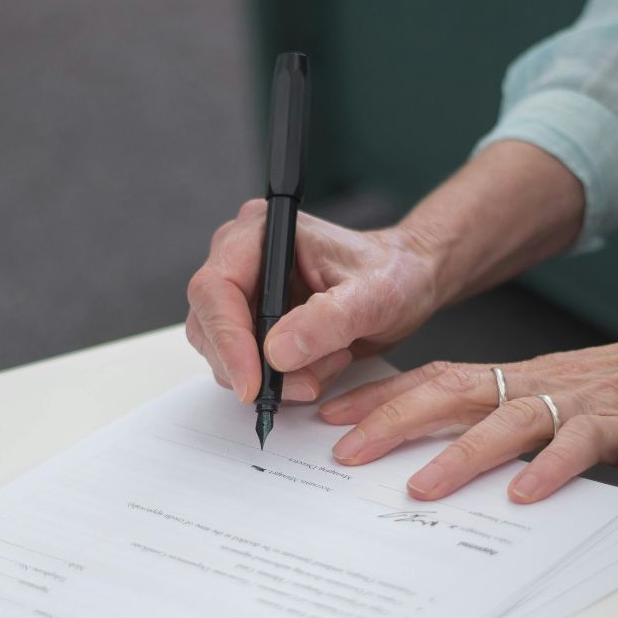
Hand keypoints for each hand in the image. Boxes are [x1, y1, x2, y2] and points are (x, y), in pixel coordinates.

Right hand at [184, 201, 443, 402]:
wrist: (407, 282)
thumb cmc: (392, 273)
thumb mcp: (373, 296)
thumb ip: (328, 320)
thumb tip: (276, 353)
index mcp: (260, 232)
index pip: (215, 288)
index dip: (228, 340)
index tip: (253, 383)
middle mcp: (241, 259)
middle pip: (209, 325)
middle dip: (252, 366)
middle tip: (306, 384)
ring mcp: (243, 293)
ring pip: (224, 352)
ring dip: (273, 377)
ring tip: (330, 361)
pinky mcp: (252, 323)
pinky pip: (246, 365)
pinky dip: (281, 380)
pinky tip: (321, 365)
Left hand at [317, 311, 617, 502]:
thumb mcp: (561, 404)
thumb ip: (509, 425)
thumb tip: (444, 461)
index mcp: (517, 380)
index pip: (434, 380)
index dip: (378, 395)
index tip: (326, 413)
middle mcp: (537, 386)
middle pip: (451, 394)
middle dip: (390, 421)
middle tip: (341, 451)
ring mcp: (579, 405)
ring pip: (506, 423)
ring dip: (458, 456)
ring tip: (417, 489)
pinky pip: (581, 448)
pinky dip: (551, 471)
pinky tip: (525, 498)